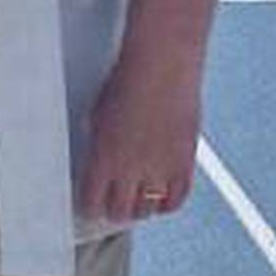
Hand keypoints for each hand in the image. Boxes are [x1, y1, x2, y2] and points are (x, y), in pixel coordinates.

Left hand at [79, 54, 200, 223]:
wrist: (161, 63)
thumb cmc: (126, 80)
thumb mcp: (97, 116)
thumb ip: (99, 146)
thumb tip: (99, 166)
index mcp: (101, 157)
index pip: (92, 202)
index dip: (91, 208)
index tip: (92, 207)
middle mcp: (129, 168)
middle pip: (120, 212)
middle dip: (115, 212)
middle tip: (116, 208)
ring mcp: (159, 167)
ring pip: (147, 209)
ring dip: (140, 209)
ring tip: (137, 203)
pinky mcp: (184, 162)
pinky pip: (176, 199)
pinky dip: (167, 204)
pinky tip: (161, 200)